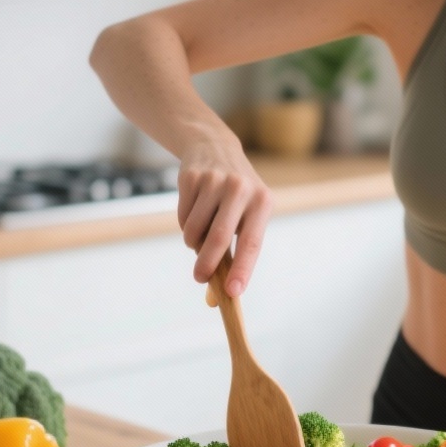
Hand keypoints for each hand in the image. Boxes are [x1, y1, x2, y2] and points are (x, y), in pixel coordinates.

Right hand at [176, 136, 272, 296]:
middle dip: (207, 265)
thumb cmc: (236, 196)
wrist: (215, 148)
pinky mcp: (191, 177)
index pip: (252, 243)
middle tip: (200, 278)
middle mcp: (241, 190)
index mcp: (262, 202)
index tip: (233, 293)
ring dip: (193, 243)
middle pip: (220, 238)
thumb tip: (216, 298)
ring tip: (200, 235)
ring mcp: (215, 181)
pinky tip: (194, 211)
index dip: (243, 270)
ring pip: (195, 229)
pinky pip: (182, 216)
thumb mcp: (247, 215)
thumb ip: (235, 253)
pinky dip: (185, 225)